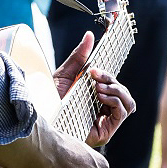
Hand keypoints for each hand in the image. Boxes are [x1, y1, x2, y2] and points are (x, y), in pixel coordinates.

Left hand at [52, 32, 135, 146]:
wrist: (38, 118)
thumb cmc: (48, 100)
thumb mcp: (66, 74)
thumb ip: (79, 56)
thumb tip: (89, 35)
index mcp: (95, 101)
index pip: (114, 87)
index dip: (109, 76)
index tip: (94, 70)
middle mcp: (102, 113)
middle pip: (123, 93)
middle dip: (112, 81)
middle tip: (94, 76)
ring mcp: (105, 123)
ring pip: (128, 103)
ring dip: (116, 90)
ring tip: (97, 88)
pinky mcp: (105, 132)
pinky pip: (122, 112)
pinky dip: (115, 100)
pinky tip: (100, 96)